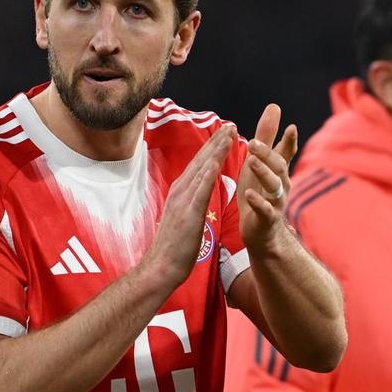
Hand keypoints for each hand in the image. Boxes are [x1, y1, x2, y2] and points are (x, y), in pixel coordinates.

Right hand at [143, 123, 235, 288]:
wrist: (161, 267)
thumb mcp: (183, 221)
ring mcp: (183, 199)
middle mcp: (180, 191)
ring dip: (216, 148)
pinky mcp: (189, 210)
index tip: (223, 134)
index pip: (198, 166)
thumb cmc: (174, 249)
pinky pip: (201, 186)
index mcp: (180, 193)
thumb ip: (189, 206)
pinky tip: (219, 157)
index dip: (211, 149)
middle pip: (200, 160)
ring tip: (229, 132)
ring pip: (202, 168)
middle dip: (215, 141)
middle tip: (229, 124)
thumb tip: (195, 200)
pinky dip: (210, 169)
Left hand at [238, 104, 297, 251]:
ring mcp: (275, 202)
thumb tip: (274, 106)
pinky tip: (249, 194)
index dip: (289, 141)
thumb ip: (267, 136)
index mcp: (278, 170)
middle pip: (278, 166)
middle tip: (253, 142)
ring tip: (251, 161)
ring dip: (264, 172)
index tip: (290, 127)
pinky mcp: (266, 219)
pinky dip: (258, 202)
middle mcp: (281, 184)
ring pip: (274, 186)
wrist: (260, 232)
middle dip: (267, 153)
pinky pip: (264, 210)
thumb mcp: (260, 161)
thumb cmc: (259, 192)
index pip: (286, 152)